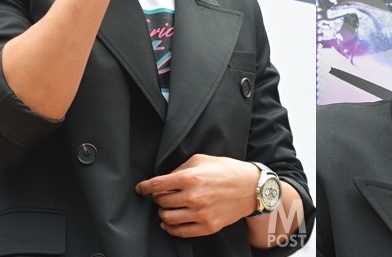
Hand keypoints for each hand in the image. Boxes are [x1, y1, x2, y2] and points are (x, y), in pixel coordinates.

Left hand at [135, 154, 258, 237]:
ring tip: (169, 208)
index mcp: (190, 177)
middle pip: (161, 202)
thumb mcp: (203, 159)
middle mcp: (193, 196)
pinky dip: (171, 228)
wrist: (251, 188)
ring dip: (164, 213)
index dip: (145, 187)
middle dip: (158, 198)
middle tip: (163, 196)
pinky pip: (180, 232)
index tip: (141, 189)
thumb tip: (166, 179)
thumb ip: (181, 168)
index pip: (157, 185)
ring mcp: (200, 213)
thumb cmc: (227, 170)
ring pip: (167, 218)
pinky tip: (170, 223)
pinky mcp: (207, 226)